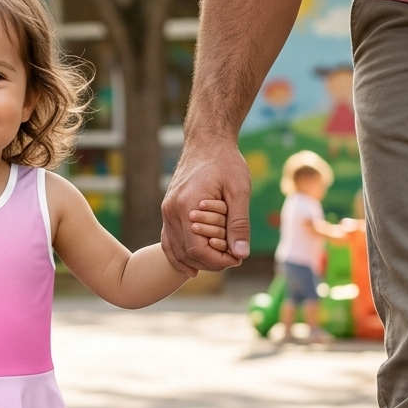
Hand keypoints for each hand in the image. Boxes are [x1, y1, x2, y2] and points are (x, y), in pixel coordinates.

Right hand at [162, 138, 250, 274]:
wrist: (207, 142)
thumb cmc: (226, 163)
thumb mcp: (239, 191)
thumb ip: (238, 224)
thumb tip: (241, 254)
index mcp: (186, 206)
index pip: (197, 249)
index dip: (218, 261)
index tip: (237, 259)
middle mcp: (171, 211)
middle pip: (185, 253)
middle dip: (210, 262)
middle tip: (233, 259)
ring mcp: (166, 211)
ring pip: (174, 250)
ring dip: (195, 261)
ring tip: (218, 262)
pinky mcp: (168, 210)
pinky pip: (169, 240)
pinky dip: (180, 255)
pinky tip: (193, 265)